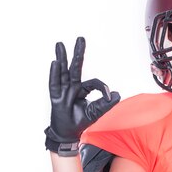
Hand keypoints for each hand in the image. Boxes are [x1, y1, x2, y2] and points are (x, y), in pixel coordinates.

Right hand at [45, 37, 119, 155]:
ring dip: (62, 57)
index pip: (93, 82)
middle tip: (81, 38)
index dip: (102, 88)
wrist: (69, 133)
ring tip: (60, 44)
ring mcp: (63, 90)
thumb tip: (117, 94)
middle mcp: (72, 87)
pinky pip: (55, 84)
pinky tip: (55, 62)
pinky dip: (55, 73)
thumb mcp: (97, 112)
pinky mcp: (56, 97)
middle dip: (78, 53)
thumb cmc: (81, 121)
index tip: (109, 95)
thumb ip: (106, 103)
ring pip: (62, 71)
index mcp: (82, 89)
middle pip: (75, 67)